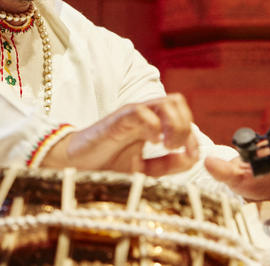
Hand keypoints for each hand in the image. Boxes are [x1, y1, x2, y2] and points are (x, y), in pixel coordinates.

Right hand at [40, 94, 198, 176]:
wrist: (76, 168)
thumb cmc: (108, 165)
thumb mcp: (145, 170)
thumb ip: (168, 164)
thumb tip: (193, 157)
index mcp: (152, 123)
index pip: (182, 114)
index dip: (192, 135)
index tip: (191, 156)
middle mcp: (144, 114)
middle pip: (178, 101)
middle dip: (184, 126)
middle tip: (174, 148)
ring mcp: (131, 115)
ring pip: (166, 102)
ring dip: (174, 124)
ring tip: (164, 145)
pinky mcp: (117, 120)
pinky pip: (141, 112)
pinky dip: (154, 126)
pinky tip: (151, 142)